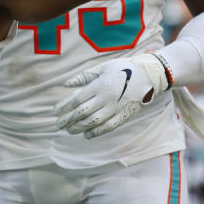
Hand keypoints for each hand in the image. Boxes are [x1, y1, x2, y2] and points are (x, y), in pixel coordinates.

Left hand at [53, 53, 167, 138]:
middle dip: (68, 120)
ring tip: (69, 130)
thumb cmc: (122, 69)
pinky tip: (86, 135)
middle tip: (58, 125)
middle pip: (83, 113)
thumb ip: (83, 77)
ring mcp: (115, 109)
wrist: (148, 76)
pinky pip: (108, 127)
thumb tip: (66, 84)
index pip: (77, 100)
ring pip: (94, 122)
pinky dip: (96, 133)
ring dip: (79, 128)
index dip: (64, 107)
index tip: (55, 112)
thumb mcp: (102, 68)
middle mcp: (106, 99)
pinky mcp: (123, 116)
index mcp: (99, 85)